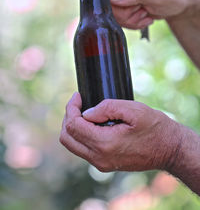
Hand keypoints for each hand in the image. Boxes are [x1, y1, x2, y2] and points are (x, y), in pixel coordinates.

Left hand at [60, 92, 180, 171]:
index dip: (71, 108)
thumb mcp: (133, 110)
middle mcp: (99, 158)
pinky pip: (83, 149)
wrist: (169, 149)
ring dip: (73, 126)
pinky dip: (81, 134)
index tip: (78, 95)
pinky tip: (92, 122)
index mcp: (104, 144)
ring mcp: (101, 164)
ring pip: (73, 145)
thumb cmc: (154, 127)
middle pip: (67, 138)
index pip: (74, 126)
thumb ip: (107, 108)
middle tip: (78, 103)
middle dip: (68, 117)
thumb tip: (86, 113)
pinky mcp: (105, 164)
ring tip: (84, 111)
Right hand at [109, 0, 199, 28]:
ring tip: (145, 11)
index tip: (129, 4)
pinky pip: (119, 21)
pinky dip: (132, 23)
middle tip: (142, 8)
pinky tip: (144, 16)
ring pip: (113, 16)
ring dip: (131, 19)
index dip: (112, 1)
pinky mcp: (122, 6)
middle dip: (125, 14)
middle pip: (107, 6)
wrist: (179, 2)